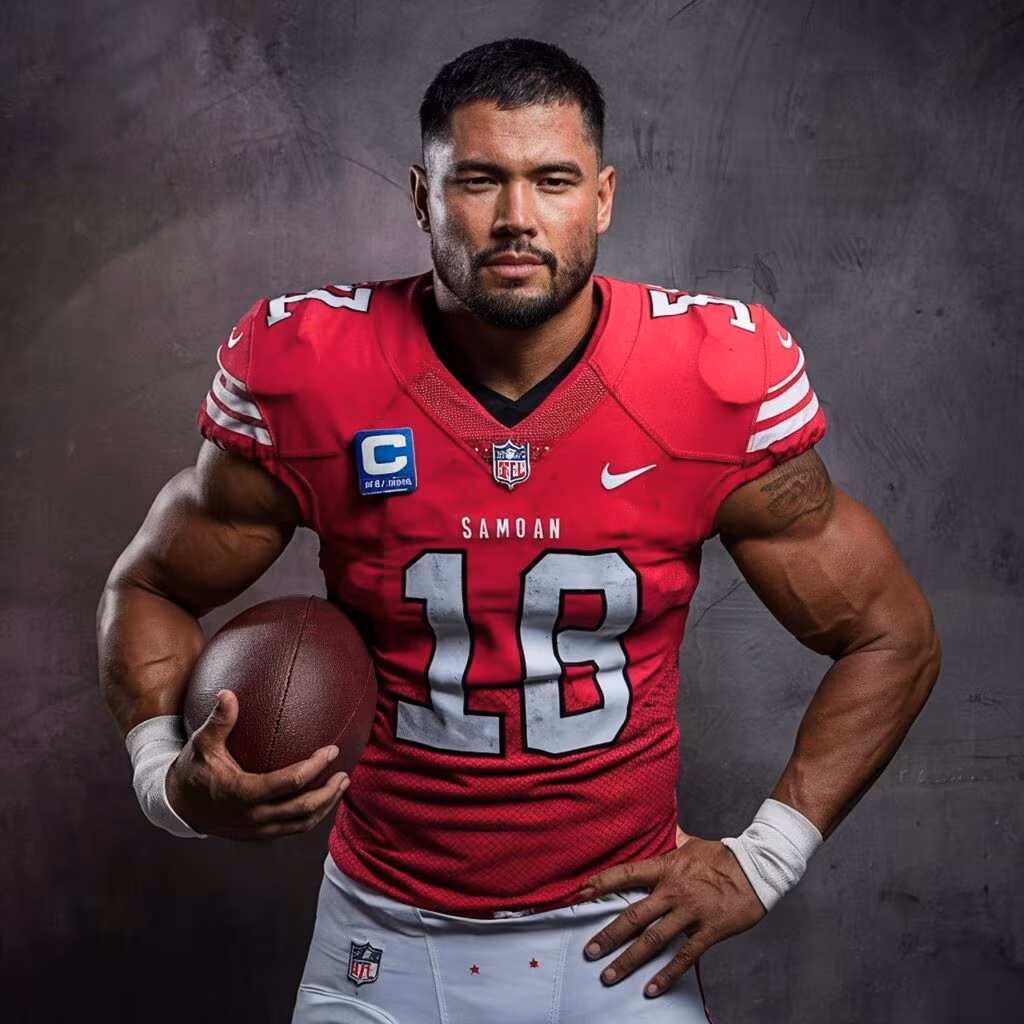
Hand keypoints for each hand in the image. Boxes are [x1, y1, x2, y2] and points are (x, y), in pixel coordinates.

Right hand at [165, 689, 347, 839]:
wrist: (177, 806)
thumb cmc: (193, 769)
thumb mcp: (201, 743)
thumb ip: (219, 720)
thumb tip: (228, 692)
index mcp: (242, 793)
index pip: (290, 782)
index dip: (315, 767)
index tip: (332, 750)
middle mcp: (253, 816)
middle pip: (303, 809)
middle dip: (328, 792)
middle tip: (344, 773)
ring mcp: (257, 830)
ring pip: (301, 824)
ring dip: (325, 806)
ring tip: (341, 785)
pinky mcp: (259, 835)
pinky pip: (292, 829)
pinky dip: (311, 815)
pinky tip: (321, 797)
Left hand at [578, 834, 765, 996]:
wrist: (758, 869)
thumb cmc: (723, 856)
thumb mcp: (692, 843)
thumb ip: (672, 840)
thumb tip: (664, 827)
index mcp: (666, 868)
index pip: (626, 875)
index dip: (602, 883)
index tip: (581, 894)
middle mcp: (673, 891)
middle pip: (633, 915)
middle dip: (608, 935)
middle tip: (589, 951)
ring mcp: (689, 913)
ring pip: (652, 940)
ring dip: (628, 960)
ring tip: (608, 975)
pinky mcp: (708, 931)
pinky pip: (684, 957)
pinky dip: (666, 975)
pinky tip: (651, 988)